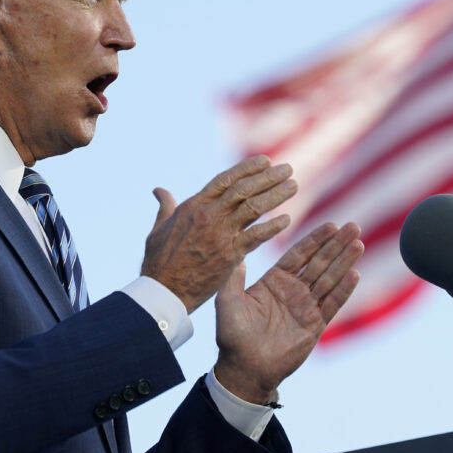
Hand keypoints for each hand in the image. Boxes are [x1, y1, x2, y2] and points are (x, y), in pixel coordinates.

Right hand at [141, 156, 296, 312]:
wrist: (164, 291)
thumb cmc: (158, 262)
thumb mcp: (158, 229)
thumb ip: (165, 207)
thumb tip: (159, 190)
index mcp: (193, 206)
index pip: (225, 180)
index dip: (247, 168)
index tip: (265, 161)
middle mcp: (209, 215)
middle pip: (244, 189)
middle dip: (268, 177)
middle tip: (288, 169)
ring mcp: (220, 234)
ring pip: (253, 208)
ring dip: (276, 195)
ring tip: (293, 186)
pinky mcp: (229, 254)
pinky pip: (256, 236)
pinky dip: (272, 227)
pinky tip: (287, 220)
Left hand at [213, 222, 362, 403]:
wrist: (244, 368)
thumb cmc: (232, 335)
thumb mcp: (228, 300)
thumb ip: (234, 276)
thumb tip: (237, 252)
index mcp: (274, 281)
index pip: (299, 254)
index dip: (315, 239)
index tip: (331, 224)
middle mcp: (293, 290)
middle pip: (319, 262)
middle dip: (336, 244)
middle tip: (352, 227)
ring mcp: (306, 307)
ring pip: (329, 279)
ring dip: (344, 261)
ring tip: (358, 243)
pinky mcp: (315, 325)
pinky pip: (332, 304)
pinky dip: (343, 289)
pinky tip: (355, 273)